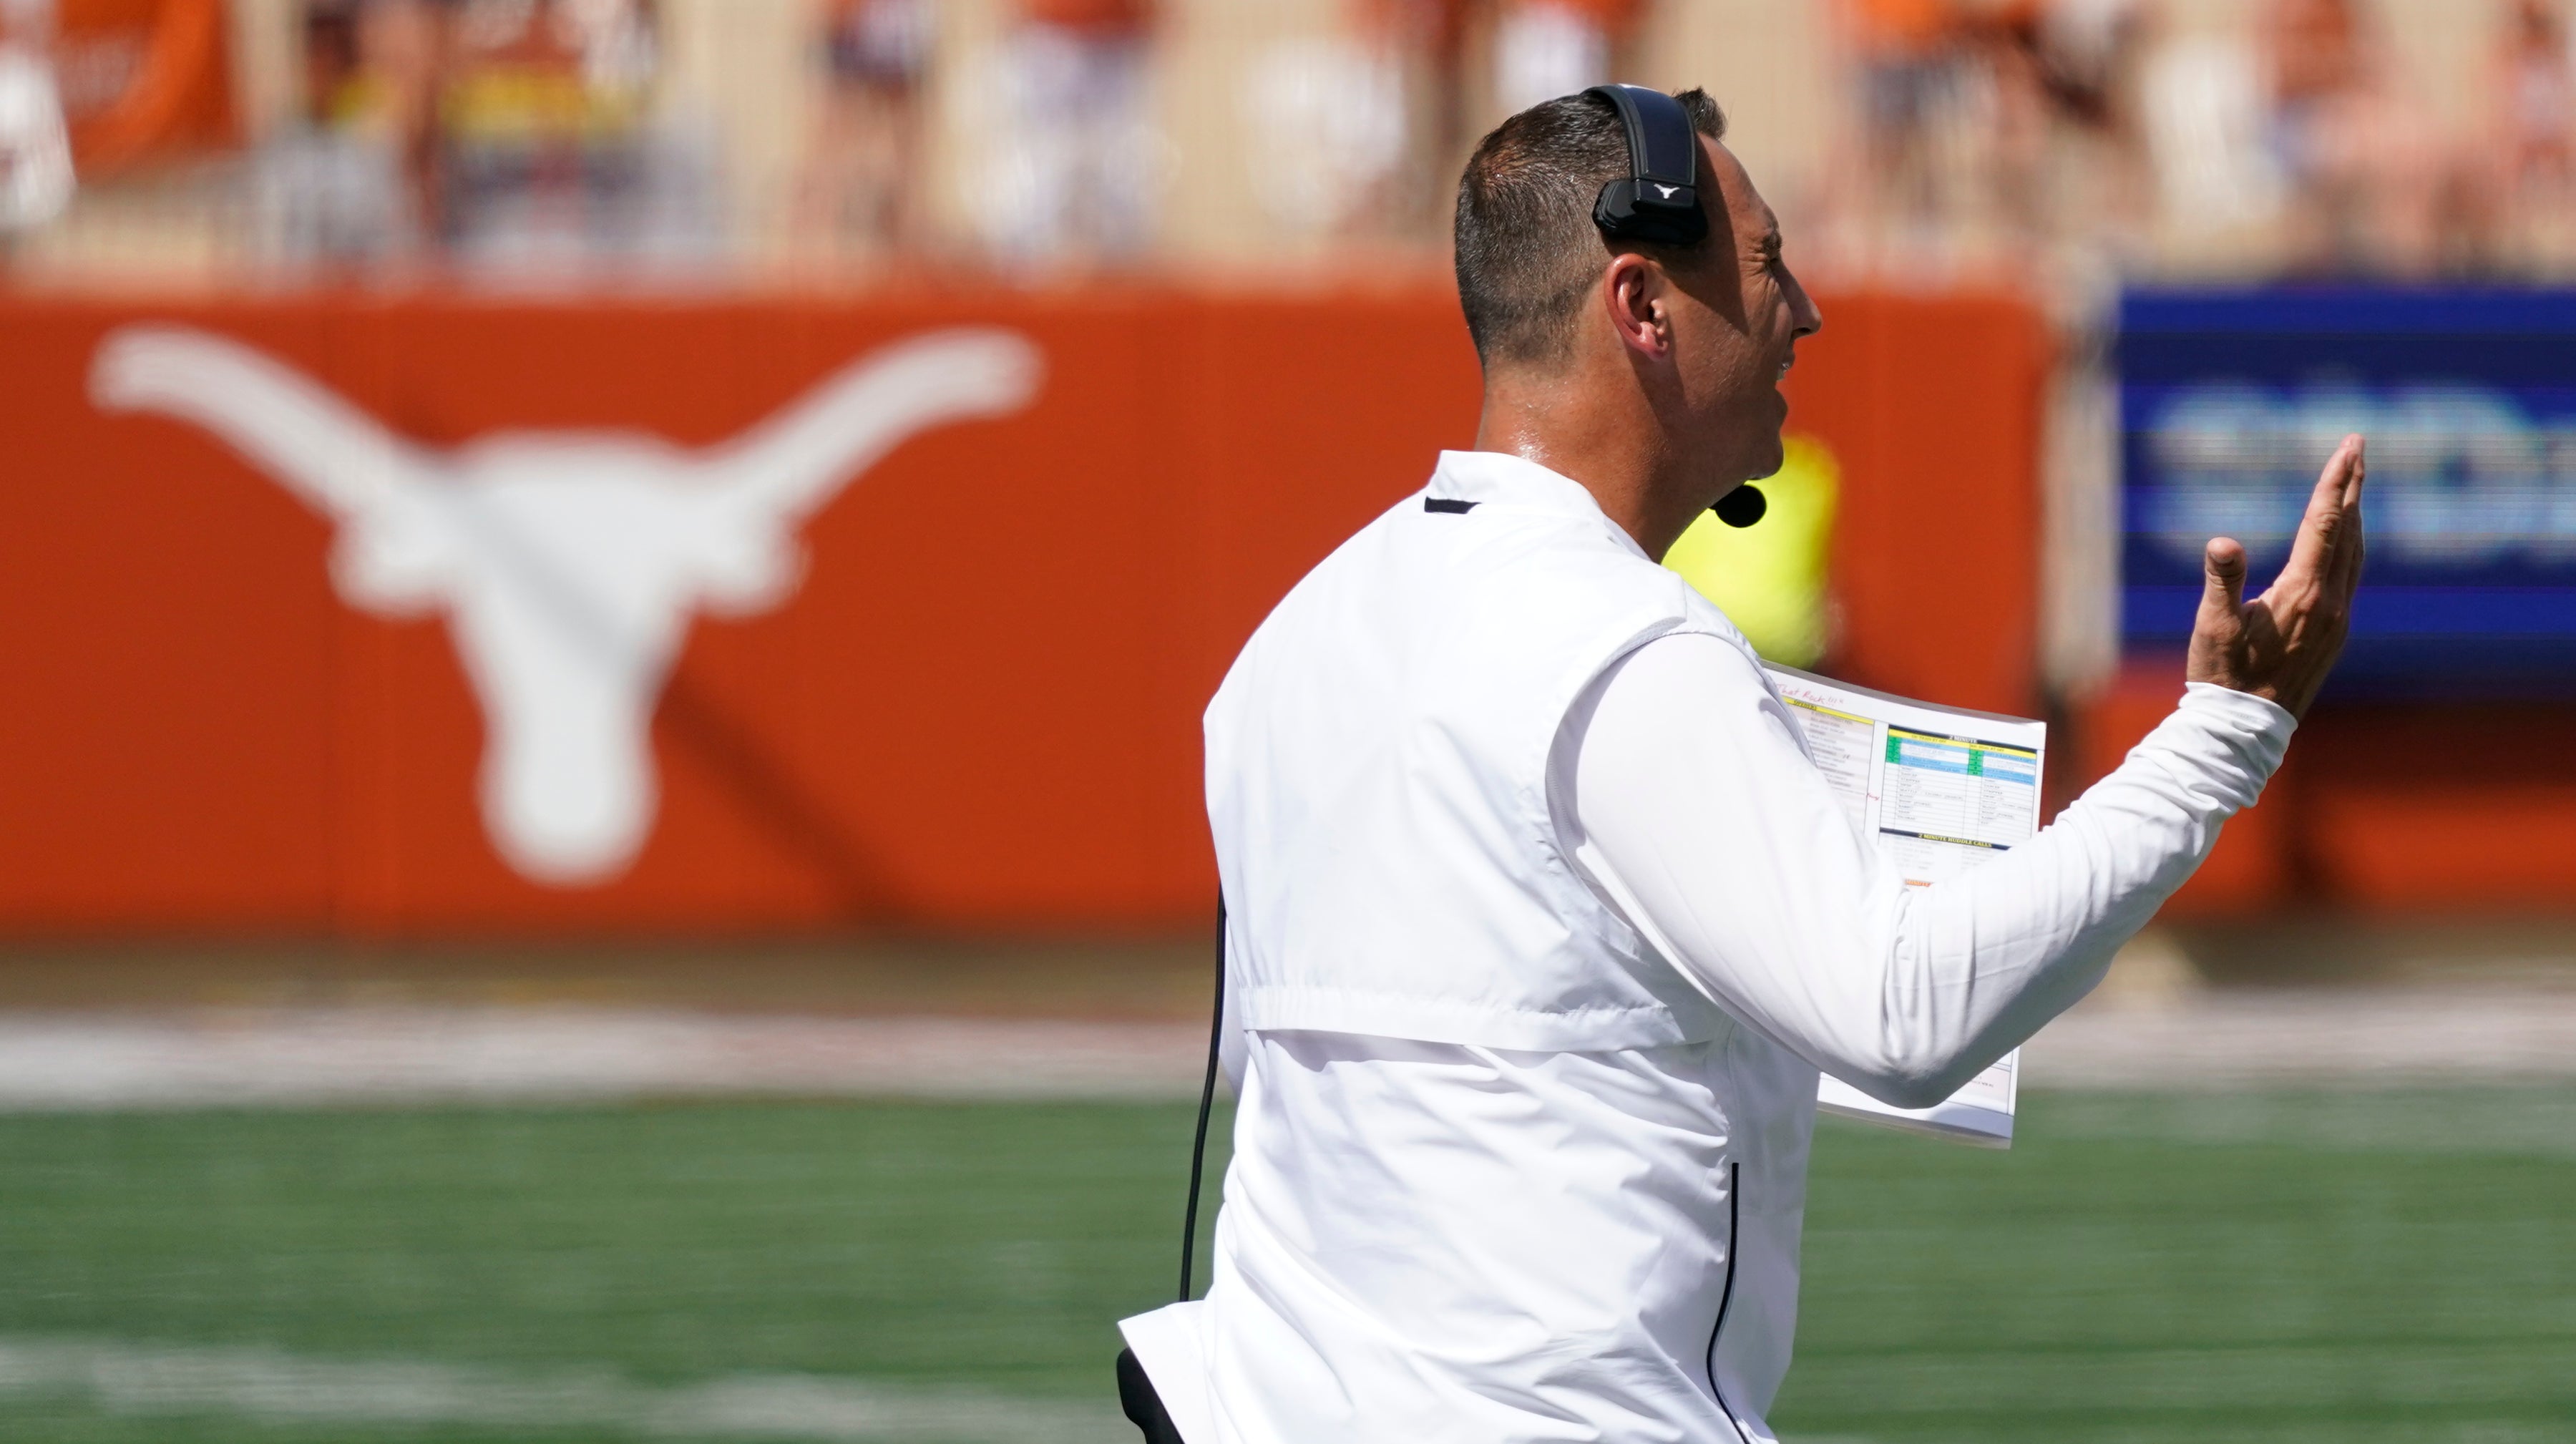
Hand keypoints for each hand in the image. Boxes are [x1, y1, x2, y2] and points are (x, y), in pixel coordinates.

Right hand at [2186, 433, 2365, 719]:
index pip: (2325, 523)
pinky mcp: (2334, 633)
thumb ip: (2221, 579)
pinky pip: (2352, 575)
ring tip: (2354, 485)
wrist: (2245, 727)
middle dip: (2353, 486)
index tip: (2348, 445)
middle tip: (2356, 447)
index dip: (2336, 481)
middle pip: (2349, 530)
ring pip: (2356, 553)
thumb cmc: (2223, 674)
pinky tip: (2347, 541)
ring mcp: (2337, 619)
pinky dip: (2352, 544)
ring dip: (2356, 514)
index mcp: (2303, 593)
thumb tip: (2223, 542)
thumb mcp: (2212, 625)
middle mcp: (2330, 602)